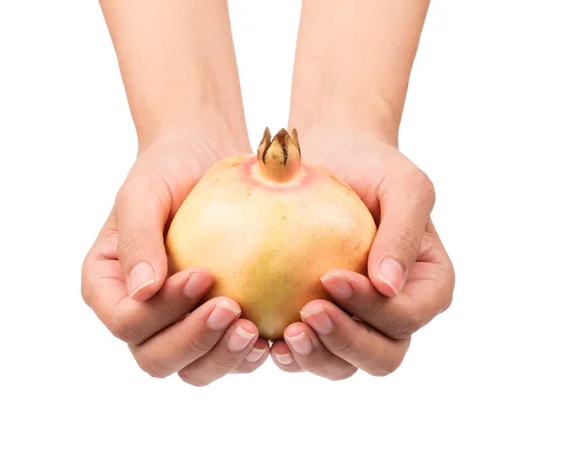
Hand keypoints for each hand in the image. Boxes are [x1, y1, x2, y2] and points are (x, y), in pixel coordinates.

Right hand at [81, 128, 269, 385]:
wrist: (200, 161)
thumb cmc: (167, 171)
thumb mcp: (144, 194)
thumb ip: (138, 239)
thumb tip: (142, 293)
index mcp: (109, 288)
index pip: (127, 321)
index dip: (163, 311)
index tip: (203, 275)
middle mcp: (138, 315)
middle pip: (155, 358)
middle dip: (194, 341)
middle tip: (233, 310)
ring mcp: (175, 325)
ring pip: (191, 369)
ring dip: (221, 358)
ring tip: (253, 331)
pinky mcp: (210, 325)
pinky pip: (222, 357)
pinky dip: (243, 357)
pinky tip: (268, 338)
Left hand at [271, 130, 454, 378]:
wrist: (335, 159)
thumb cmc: (373, 167)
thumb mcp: (403, 186)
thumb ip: (404, 232)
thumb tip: (388, 286)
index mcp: (427, 286)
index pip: (407, 316)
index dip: (374, 310)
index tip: (330, 278)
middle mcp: (396, 313)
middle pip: (382, 356)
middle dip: (346, 344)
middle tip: (306, 316)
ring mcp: (358, 322)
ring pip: (345, 364)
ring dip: (317, 358)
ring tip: (285, 335)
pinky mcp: (321, 321)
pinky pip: (311, 352)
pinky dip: (291, 355)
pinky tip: (267, 341)